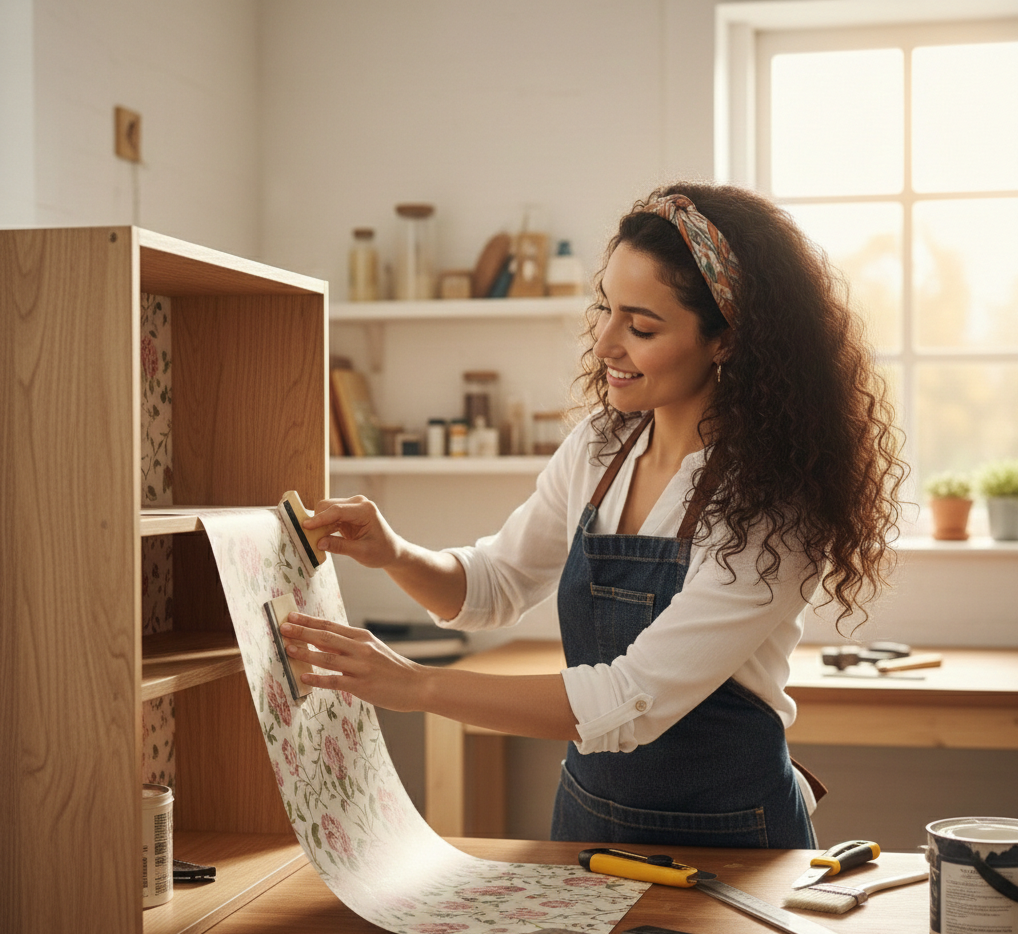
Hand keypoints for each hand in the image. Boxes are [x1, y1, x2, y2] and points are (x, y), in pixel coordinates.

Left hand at [280, 612, 424, 710]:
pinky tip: (304, 677)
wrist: (417, 684)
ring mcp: (361, 667)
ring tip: (288, 649)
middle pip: (326, 637)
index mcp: (362, 637)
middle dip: (302, 632)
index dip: (309, 621)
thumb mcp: (372, 649)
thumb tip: (318, 641)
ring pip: (328, 657)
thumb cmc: (392, 668)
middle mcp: (361, 649)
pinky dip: (318, 679)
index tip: (292, 616)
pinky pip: (335, 681)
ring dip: (306, 653)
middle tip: (283, 628)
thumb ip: (346, 646)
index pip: (330, 625)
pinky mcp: (362, 685)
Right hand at [303, 496, 401, 568]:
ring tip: (317, 540)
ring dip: (319, 523)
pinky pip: (329, 515)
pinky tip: (324, 537)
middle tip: (310, 539)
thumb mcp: (361, 553)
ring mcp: (353, 506)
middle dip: (317, 521)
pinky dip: (324, 525)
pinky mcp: (347, 512)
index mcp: (365, 510)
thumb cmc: (381, 551)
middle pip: (328, 506)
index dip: (319, 518)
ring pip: (326, 509)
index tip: (305, 526)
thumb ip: (340, 547)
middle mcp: (358, 503)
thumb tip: (318, 543)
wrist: (392, 550)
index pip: (337, 510)